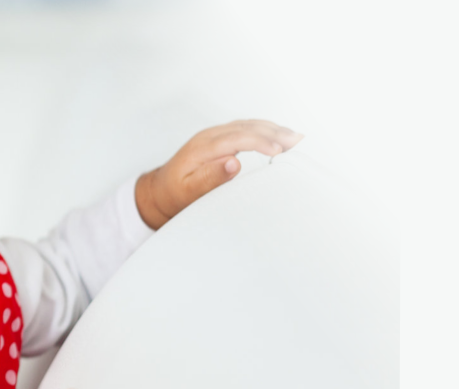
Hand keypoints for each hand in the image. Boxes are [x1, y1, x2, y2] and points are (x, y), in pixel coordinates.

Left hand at [135, 120, 302, 228]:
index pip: (236, 138)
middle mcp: (209, 136)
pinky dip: (265, 129)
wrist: (161, 189)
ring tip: (296, 137)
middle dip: (273, 132)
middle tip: (297, 142)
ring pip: (248, 125)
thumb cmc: (175, 193)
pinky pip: (246, 128)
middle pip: (246, 127)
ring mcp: (215, 135)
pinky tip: (280, 134)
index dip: (259, 142)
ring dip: (272, 129)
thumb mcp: (189, 191)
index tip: (278, 150)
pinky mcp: (220, 138)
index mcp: (202, 148)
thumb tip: (233, 162)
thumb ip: (210, 178)